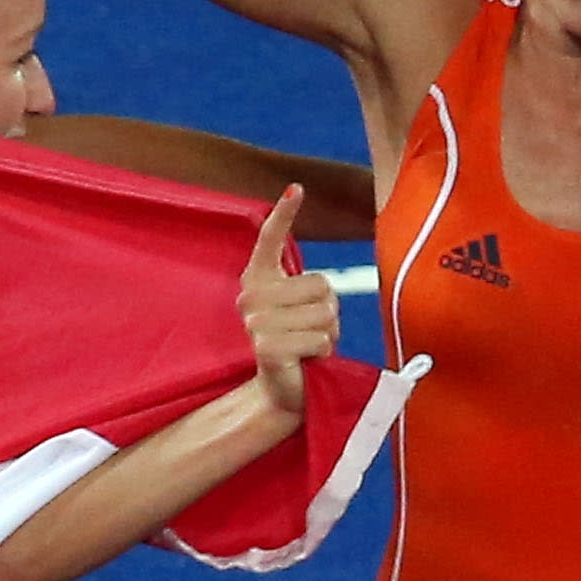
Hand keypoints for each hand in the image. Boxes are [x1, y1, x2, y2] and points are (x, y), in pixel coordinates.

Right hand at [238, 189, 335, 423]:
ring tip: (308, 345)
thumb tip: (324, 289)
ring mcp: (255, 322)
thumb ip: (311, 288)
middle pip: (321, 285)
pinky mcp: (267, 347)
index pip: (269, 240)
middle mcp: (251, 297)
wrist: (285, 391)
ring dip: (327, 333)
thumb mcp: (305, 309)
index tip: (297, 188)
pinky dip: (322, 352)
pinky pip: (320, 339)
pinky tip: (305, 360)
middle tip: (311, 330)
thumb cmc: (300, 345)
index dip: (284, 214)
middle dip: (329, 312)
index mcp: (258, 280)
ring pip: (323, 313)